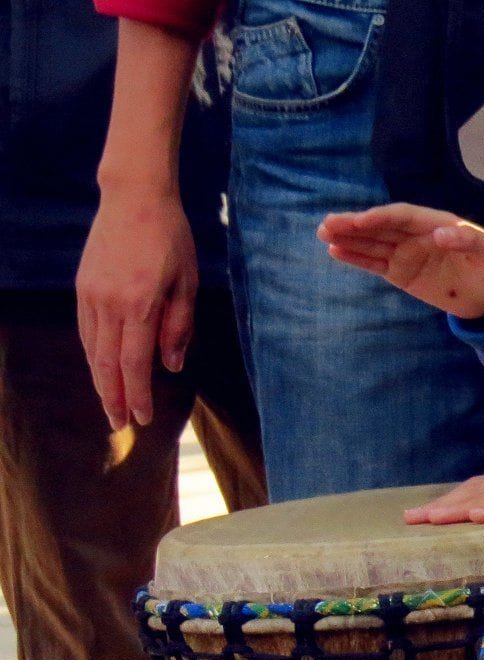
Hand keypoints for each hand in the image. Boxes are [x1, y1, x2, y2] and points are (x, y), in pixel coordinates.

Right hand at [76, 186, 198, 427]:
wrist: (134, 198)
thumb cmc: (171, 239)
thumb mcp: (188, 282)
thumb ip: (179, 326)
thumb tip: (170, 365)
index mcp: (140, 304)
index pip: (134, 363)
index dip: (137, 395)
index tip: (142, 418)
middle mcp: (109, 303)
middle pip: (106, 364)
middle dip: (113, 398)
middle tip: (121, 425)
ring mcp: (91, 295)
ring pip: (91, 350)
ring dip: (101, 381)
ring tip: (110, 405)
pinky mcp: (83, 287)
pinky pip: (86, 330)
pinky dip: (93, 355)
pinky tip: (101, 369)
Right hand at [317, 204, 483, 318]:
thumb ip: (470, 241)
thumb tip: (441, 233)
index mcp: (438, 223)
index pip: (403, 216)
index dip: (381, 217)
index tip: (359, 221)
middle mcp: (419, 235)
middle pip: (382, 227)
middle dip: (355, 225)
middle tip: (328, 224)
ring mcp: (409, 254)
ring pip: (374, 243)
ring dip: (349, 238)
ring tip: (324, 234)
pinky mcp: (404, 273)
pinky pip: (376, 263)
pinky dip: (357, 258)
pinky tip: (336, 252)